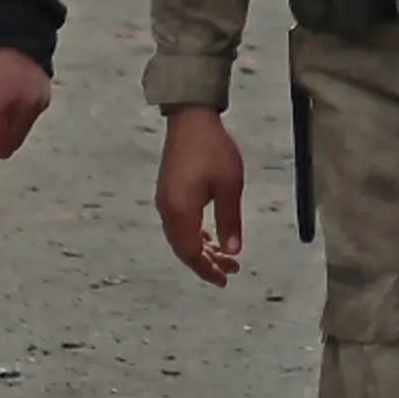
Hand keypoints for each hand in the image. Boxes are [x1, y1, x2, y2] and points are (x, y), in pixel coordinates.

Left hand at [0, 47, 51, 160]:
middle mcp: (24, 110)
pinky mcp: (44, 101)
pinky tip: (3, 108)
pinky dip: (12, 127)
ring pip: (18, 139)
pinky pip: (26, 125)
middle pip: (6, 148)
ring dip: (0, 138)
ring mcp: (37, 106)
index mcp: (3, 104)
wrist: (19, 29)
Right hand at [155, 105, 244, 286]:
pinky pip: (179, 224)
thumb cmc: (212, 149)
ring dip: (202, 249)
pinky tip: (210, 236)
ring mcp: (165, 200)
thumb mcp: (229, 186)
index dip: (207, 269)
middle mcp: (167, 210)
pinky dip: (195, 235)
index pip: (191, 253)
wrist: (191, 118)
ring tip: (225, 255)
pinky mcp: (168, 192)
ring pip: (181, 237)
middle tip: (230, 270)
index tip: (225, 279)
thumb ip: (230, 220)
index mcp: (181, 211)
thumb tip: (233, 250)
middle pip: (184, 248)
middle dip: (207, 262)